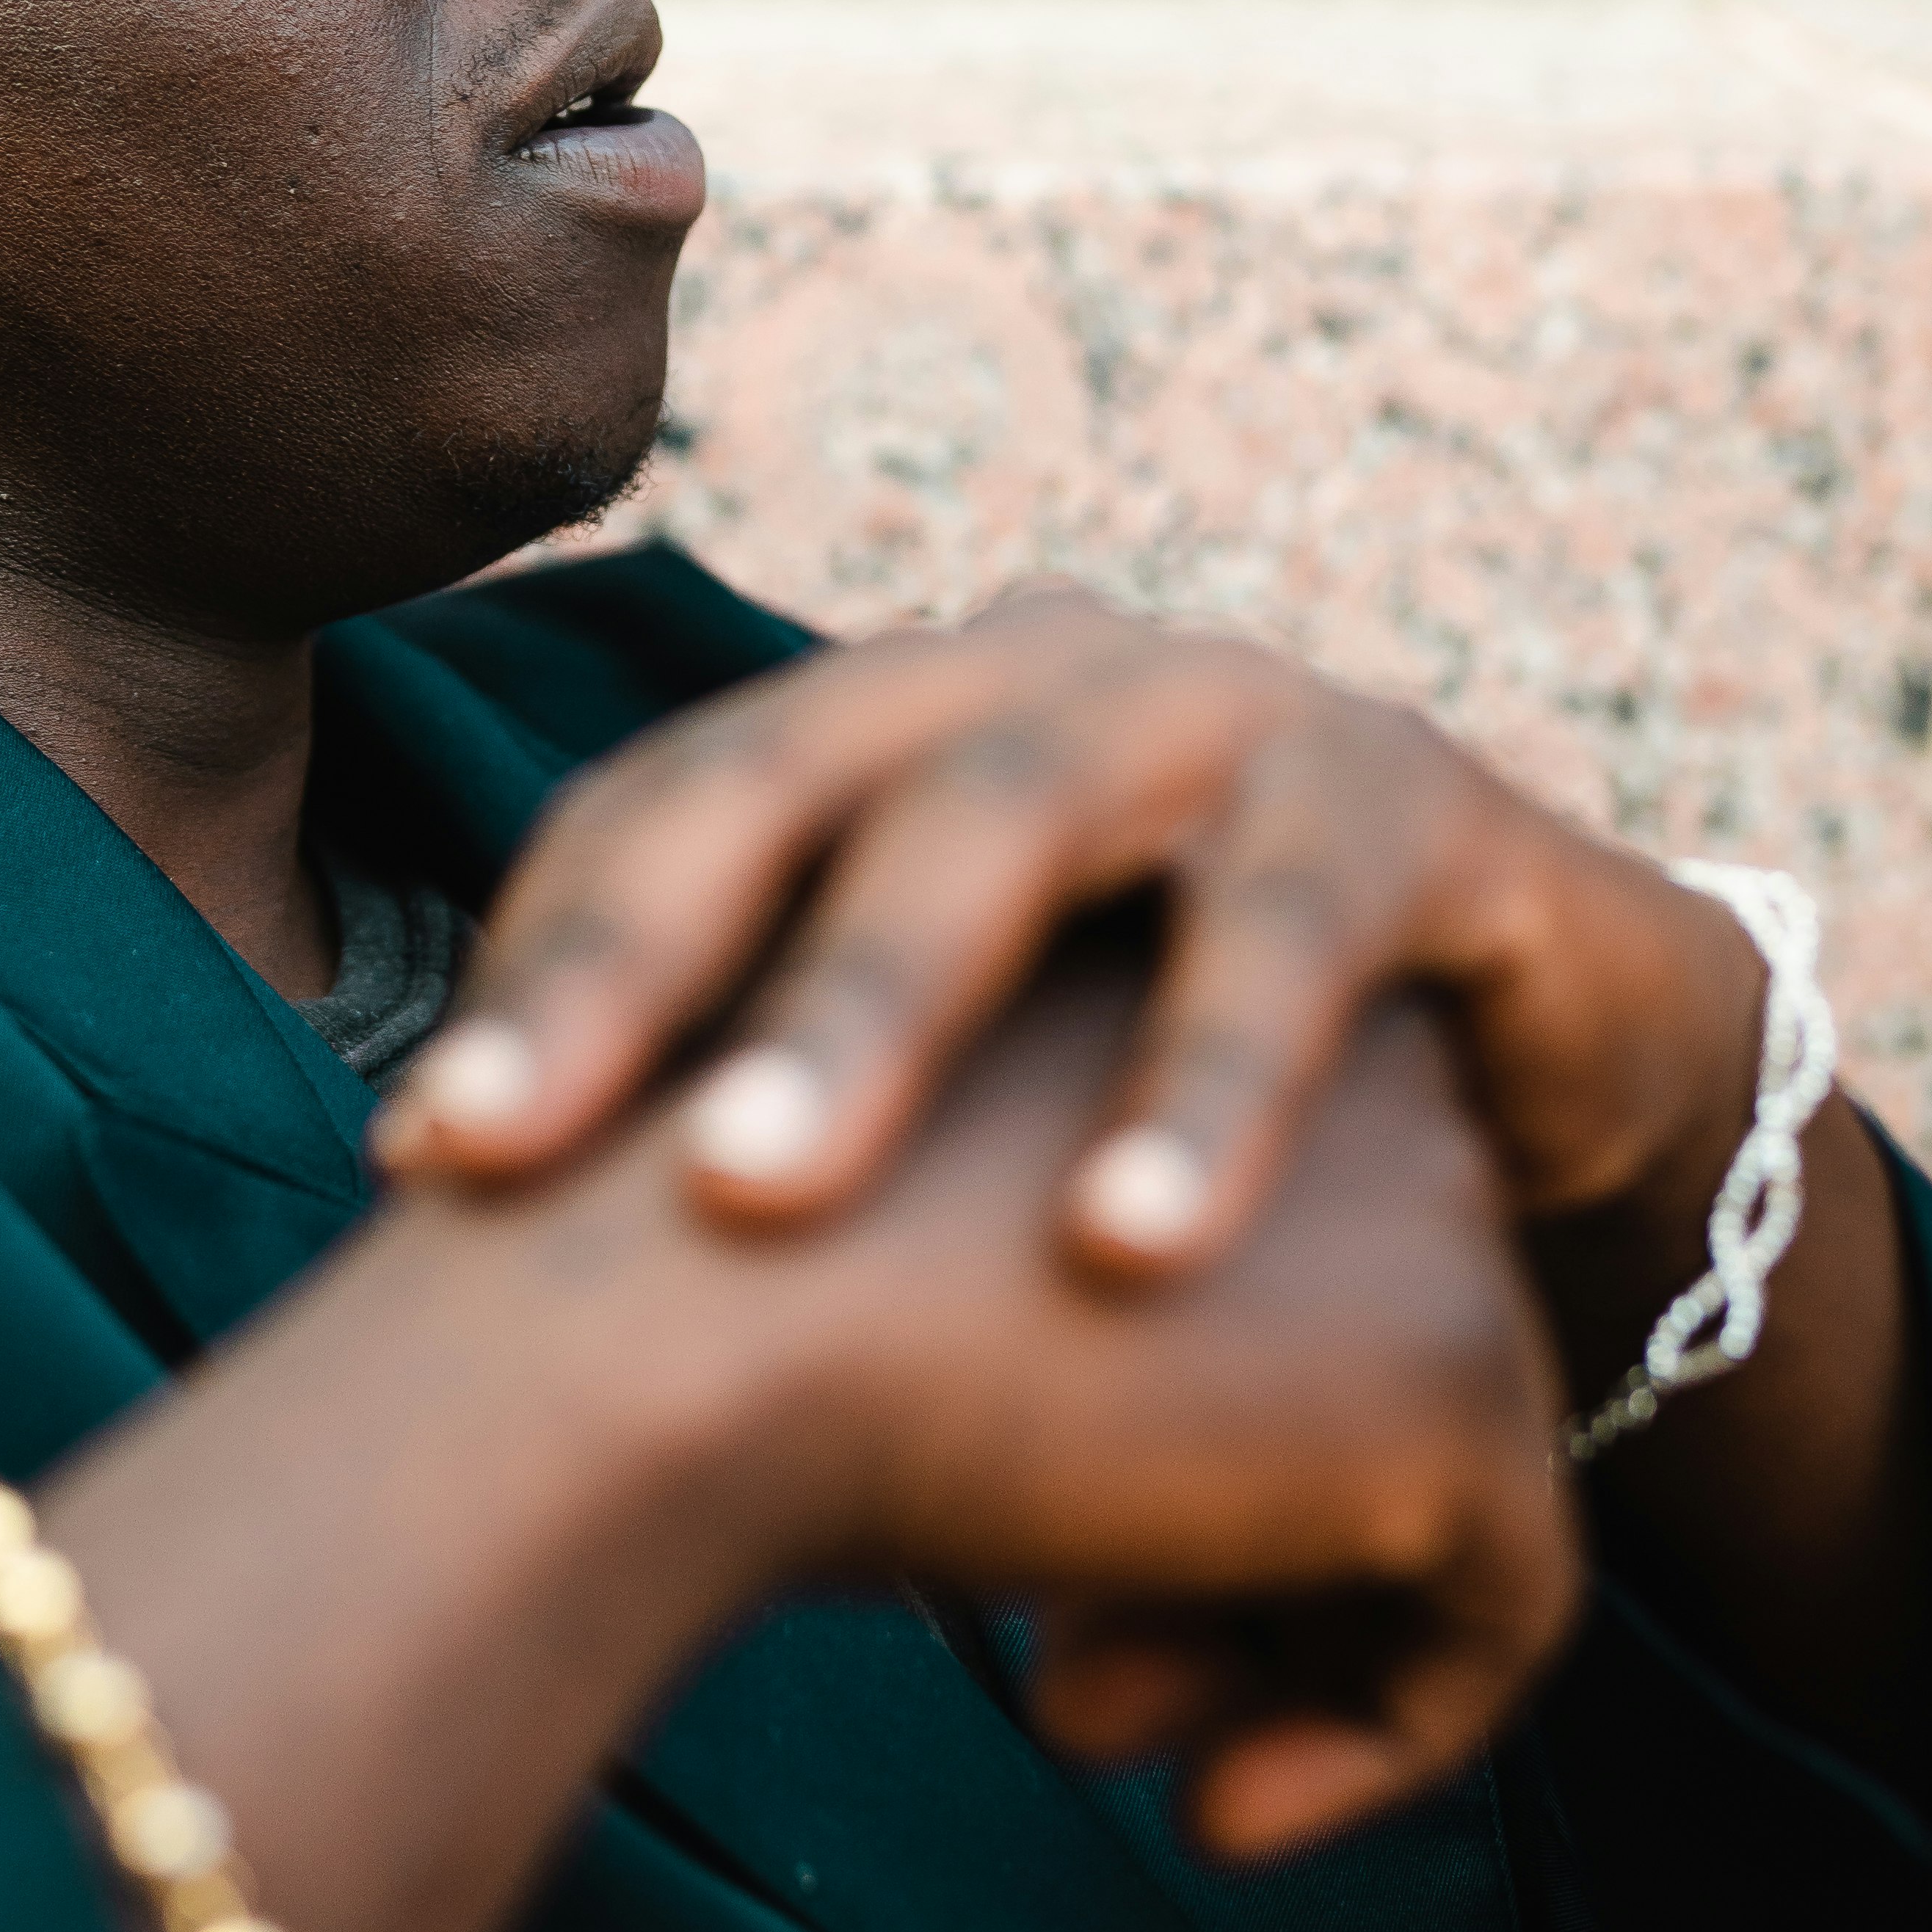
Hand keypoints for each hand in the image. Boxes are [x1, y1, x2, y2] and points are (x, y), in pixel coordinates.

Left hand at [372, 589, 1772, 1297]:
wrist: (1515, 1043)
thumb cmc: (1160, 1070)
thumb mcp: (958, 1088)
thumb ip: (763, 1129)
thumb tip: (476, 1256)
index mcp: (882, 728)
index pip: (655, 813)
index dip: (530, 966)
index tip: (416, 1162)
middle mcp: (1020, 675)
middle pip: (782, 781)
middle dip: (637, 964)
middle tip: (509, 1150)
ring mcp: (1217, 705)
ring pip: (1011, 820)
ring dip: (879, 1007)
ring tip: (758, 1201)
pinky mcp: (1411, 795)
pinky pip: (1295, 927)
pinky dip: (1210, 1083)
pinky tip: (1132, 1248)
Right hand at [550, 939, 1583, 1859]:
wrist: (647, 1328)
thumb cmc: (665, 1287)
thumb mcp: (865, 1249)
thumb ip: (1020, 1318)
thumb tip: (1122, 1530)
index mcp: (1181, 969)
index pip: (1257, 1239)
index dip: (1150, 1431)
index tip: (1007, 1582)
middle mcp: (1330, 1043)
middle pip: (1349, 1356)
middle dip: (1220, 1559)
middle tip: (1061, 1696)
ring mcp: (1417, 1202)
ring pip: (1427, 1480)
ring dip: (1275, 1643)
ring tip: (1091, 1737)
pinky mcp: (1451, 1377)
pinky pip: (1506, 1610)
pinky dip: (1380, 1734)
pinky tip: (1214, 1823)